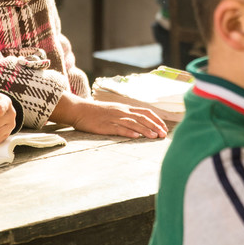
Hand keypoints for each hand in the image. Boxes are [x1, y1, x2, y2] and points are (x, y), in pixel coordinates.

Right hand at [51, 93, 167, 138]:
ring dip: (145, 130)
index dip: (156, 119)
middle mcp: (122, 111)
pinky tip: (136, 136)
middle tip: (163, 134)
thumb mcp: (113, 110)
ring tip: (154, 136)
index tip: (164, 127)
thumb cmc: (96, 112)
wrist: (79, 110)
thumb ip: (125, 115)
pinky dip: (128, 132)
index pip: (145, 112)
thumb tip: (139, 124)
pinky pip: (118, 128)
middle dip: (155, 126)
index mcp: (124, 108)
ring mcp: (114, 118)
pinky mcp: (105, 126)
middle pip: (142, 118)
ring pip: (133, 123)